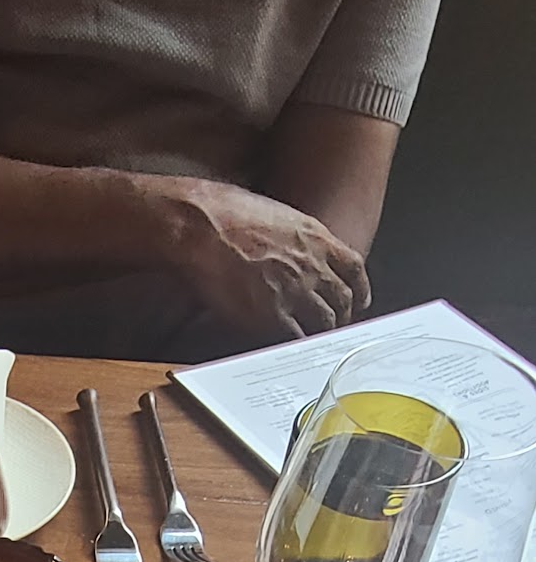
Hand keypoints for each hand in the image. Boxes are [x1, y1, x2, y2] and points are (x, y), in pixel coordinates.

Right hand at [172, 181, 370, 339]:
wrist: (201, 225)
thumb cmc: (226, 212)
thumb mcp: (276, 213)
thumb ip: (294, 236)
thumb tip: (290, 247)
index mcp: (316, 237)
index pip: (354, 268)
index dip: (360, 289)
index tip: (358, 300)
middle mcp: (312, 265)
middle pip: (342, 300)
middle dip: (342, 317)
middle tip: (335, 328)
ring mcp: (294, 291)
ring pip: (324, 322)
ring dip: (320, 335)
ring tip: (313, 343)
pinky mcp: (271, 314)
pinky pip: (296, 338)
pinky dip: (297, 346)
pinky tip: (292, 349)